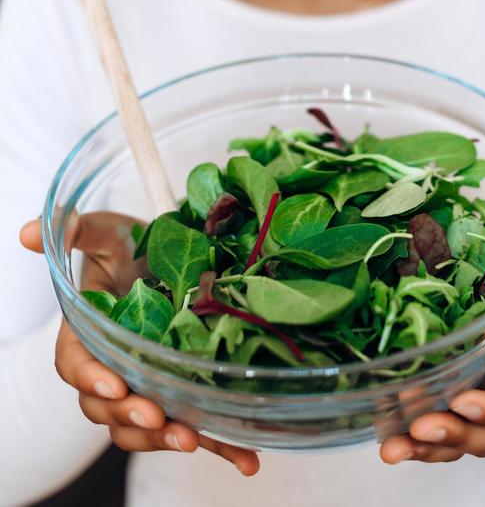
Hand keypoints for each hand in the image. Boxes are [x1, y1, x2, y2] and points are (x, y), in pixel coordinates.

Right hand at [20, 216, 259, 474]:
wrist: (167, 257)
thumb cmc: (128, 247)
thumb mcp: (107, 232)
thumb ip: (76, 230)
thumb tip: (29, 232)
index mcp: (87, 334)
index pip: (75, 365)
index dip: (90, 377)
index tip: (113, 383)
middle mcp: (114, 368)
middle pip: (108, 408)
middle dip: (131, 416)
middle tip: (156, 417)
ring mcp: (149, 385)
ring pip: (144, 427)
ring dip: (166, 439)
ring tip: (193, 439)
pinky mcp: (184, 393)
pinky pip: (199, 428)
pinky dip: (221, 447)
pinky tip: (247, 461)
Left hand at [380, 256, 484, 464]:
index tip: (462, 401)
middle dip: (454, 437)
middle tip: (420, 427)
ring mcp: (465, 396)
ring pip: (453, 440)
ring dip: (423, 449)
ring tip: (392, 448)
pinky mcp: (435, 392)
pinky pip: (425, 427)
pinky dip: (403, 436)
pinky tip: (381, 434)